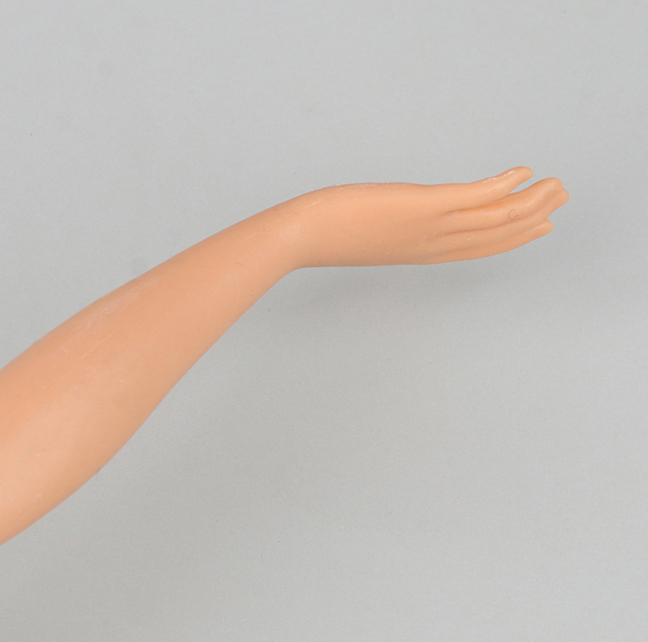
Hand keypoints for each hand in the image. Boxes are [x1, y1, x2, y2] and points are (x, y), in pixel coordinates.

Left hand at [289, 167, 568, 267]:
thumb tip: (383, 217)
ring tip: (557, 186)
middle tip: (559, 202)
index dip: (509, 239)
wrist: (299, 237)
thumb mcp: (362, 233)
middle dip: (530, 220)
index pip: (474, 248)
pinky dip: (502, 185)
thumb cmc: (320, 236)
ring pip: (493, 218)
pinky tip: (522, 172)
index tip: (535, 227)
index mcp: (420, 252)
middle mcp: (431, 245)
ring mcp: (428, 227)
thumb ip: (385, 228)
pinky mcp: (421, 205)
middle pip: (493, 236)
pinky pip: (473, 197)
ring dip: (529, 202)